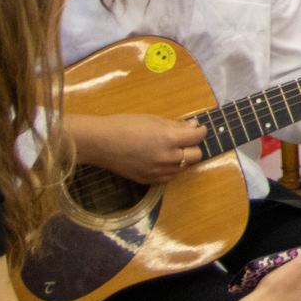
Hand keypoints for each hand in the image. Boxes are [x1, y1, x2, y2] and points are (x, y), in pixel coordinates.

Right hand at [83, 114, 207, 184]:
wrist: (100, 143)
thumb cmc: (126, 125)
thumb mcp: (154, 120)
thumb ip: (176, 126)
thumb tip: (194, 127)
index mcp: (169, 138)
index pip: (197, 137)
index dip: (200, 131)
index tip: (197, 128)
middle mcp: (166, 157)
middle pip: (195, 155)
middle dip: (193, 146)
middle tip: (184, 140)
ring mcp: (157, 171)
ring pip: (183, 168)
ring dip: (182, 159)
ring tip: (171, 150)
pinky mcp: (148, 181)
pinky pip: (169, 177)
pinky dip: (171, 169)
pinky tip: (162, 161)